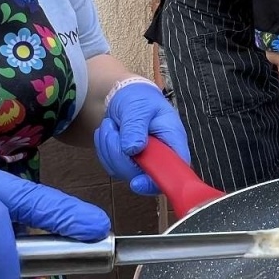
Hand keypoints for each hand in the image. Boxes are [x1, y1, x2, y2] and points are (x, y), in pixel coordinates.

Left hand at [95, 81, 191, 196]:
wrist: (125, 96)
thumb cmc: (139, 98)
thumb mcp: (138, 107)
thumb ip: (136, 127)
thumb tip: (133, 150)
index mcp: (173, 141)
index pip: (174, 171)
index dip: (157, 182)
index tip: (137, 182)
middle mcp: (161, 157)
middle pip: (142, 177)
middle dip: (119, 156)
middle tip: (112, 130)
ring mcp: (144, 163)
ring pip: (122, 172)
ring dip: (108, 148)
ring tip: (110, 124)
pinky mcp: (128, 164)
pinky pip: (111, 167)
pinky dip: (104, 150)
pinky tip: (108, 132)